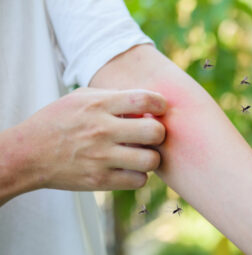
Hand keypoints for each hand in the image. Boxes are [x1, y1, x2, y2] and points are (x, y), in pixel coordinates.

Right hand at [18, 88, 166, 190]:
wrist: (28, 154)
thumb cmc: (58, 120)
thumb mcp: (81, 98)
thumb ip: (113, 97)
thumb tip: (144, 105)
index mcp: (99, 105)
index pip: (144, 99)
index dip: (160, 103)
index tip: (159, 108)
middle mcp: (102, 131)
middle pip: (154, 132)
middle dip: (159, 132)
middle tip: (151, 134)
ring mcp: (101, 158)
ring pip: (150, 160)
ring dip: (151, 157)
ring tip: (141, 153)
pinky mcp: (99, 181)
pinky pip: (138, 181)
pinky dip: (139, 175)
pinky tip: (129, 168)